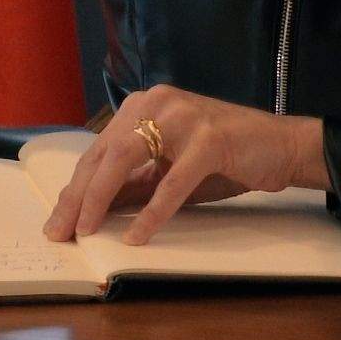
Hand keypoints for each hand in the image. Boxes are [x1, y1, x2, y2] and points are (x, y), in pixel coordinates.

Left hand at [41, 85, 327, 245]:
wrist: (283, 147)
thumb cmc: (225, 160)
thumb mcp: (170, 173)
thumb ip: (133, 186)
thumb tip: (91, 211)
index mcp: (145, 105)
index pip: (99, 150)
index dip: (75, 188)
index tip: (57, 221)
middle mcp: (158, 103)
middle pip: (104, 155)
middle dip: (78, 198)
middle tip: (60, 233)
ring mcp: (183, 118)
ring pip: (125, 161)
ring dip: (100, 200)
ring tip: (87, 232)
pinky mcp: (209, 140)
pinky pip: (171, 182)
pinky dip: (152, 213)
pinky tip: (136, 236)